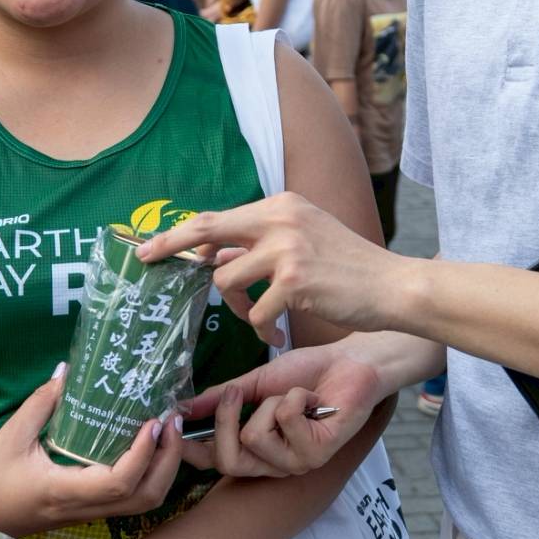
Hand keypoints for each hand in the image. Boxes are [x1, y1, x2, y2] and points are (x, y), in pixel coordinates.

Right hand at [0, 365, 183, 537]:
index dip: (144, 454)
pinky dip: (147, 475)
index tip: (153, 422)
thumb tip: (67, 370)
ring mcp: (86, 515)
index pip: (119, 483)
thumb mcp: (10, 436)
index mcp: (65, 492)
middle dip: (168, 463)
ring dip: (162, 470)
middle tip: (172, 422)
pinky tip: (144, 446)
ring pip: (140, 504)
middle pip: (144, 499)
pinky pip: (127, 500)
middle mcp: (83, 509)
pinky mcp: (85, 512)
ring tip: (165, 433)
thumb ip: (41, 403)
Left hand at [138, 192, 403, 344]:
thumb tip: (216, 256)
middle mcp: (281, 219)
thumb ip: (261, 244)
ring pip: (226, 281)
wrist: (391, 286)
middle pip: (207, 231)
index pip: (218, 216)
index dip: (180, 232)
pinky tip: (280, 332)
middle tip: (146, 260)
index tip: (150, 245)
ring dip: (236, 307)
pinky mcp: (295, 281)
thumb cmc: (348, 267)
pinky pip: (256, 313)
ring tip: (259, 318)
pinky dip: (263, 328)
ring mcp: (287, 249)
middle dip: (171, 246)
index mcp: (281, 205)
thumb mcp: (304, 241)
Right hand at [177, 344, 386, 477]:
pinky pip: (283, 423)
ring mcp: (296, 464)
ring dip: (272, 403)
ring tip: (295, 395)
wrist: (349, 362)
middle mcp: (275, 465)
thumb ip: (223, 398)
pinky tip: (313, 399)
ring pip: (253, 438)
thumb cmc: (306, 373)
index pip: (214, 461)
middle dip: (226, 419)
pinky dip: (294, 399)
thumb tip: (185, 407)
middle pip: (227, 460)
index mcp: (258, 450)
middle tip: (237, 390)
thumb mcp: (256, 383)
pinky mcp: (317, 454)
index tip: (169, 427)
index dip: (190, 449)